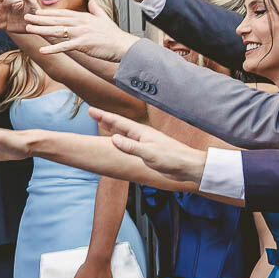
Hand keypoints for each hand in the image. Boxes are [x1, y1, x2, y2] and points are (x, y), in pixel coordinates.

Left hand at [25, 0, 137, 62]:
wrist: (123, 46)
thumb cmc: (114, 35)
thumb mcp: (104, 18)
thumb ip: (96, 10)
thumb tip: (92, 2)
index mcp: (84, 17)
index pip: (63, 13)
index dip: (49, 12)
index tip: (37, 11)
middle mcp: (80, 23)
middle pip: (56, 20)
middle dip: (40, 18)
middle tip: (26, 17)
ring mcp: (81, 33)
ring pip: (57, 30)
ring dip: (41, 30)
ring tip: (28, 29)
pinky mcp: (83, 44)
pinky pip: (65, 47)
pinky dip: (53, 49)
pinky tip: (42, 51)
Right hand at [90, 108, 208, 185]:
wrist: (188, 166)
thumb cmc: (172, 159)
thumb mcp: (148, 153)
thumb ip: (130, 146)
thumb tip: (113, 138)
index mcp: (141, 133)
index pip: (118, 122)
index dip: (104, 116)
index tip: (91, 110)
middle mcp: (142, 135)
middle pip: (120, 125)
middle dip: (106, 119)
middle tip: (92, 113)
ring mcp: (145, 143)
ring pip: (124, 133)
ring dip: (112, 127)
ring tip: (102, 123)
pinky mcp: (148, 151)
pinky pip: (129, 143)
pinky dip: (120, 139)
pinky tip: (119, 141)